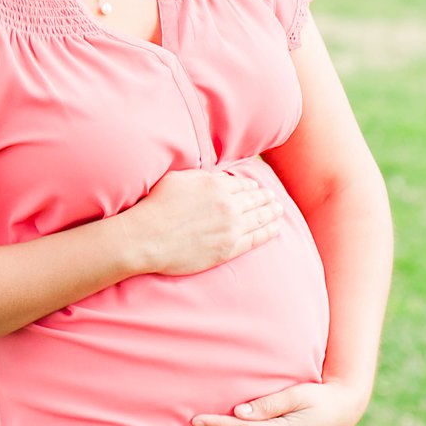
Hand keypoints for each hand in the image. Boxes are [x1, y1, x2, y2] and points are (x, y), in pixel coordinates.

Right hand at [127, 169, 280, 276]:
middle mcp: (228, 205)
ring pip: (259, 218)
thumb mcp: (177, 179)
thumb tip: (215, 177)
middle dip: (266, 198)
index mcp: (216, 186)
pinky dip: (267, 233)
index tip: (256, 187)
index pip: (242, 184)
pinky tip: (274, 230)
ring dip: (271, 213)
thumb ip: (201, 177)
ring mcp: (231, 228)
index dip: (251, 186)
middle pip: (255, 200)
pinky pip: (255, 239)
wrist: (147, 237)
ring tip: (278, 211)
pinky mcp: (228, 248)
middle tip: (273, 198)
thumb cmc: (156, 207)